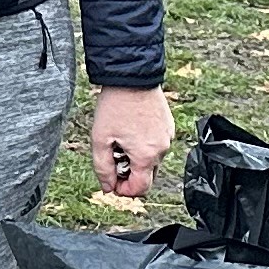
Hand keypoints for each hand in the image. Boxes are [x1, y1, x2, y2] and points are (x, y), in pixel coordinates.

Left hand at [90, 84, 172, 201]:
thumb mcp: (100, 140)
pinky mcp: (168, 126)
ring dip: (137, 159)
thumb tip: (108, 187)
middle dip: (130, 175)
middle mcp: (162, 149)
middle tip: (113, 160)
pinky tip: (131, 131)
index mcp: (146, 156)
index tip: (113, 182)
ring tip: (120, 141)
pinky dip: (144, 145)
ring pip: (152, 160)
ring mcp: (168, 137)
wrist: (132, 77)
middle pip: (147, 176)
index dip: (124, 191)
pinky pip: (157, 145)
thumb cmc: (115, 106)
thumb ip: (103, 169)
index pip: (141, 189)